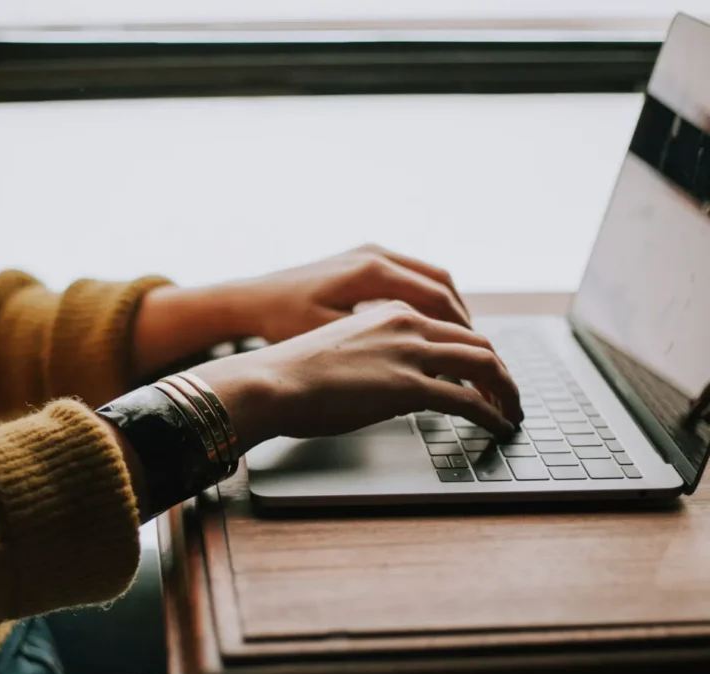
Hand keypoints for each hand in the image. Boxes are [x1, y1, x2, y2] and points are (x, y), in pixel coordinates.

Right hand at [190, 300, 521, 452]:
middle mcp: (407, 323)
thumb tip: (390, 383)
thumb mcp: (340, 349)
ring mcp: (410, 353)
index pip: (451, 326)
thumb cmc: (291, 372)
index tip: (483, 373)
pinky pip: (469, 400)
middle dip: (500, 371)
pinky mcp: (409, 386)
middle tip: (509, 394)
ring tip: (512, 412)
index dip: (475, 351)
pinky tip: (498, 426)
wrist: (270, 381)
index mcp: (389, 311)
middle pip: (477, 341)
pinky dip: (492, 413)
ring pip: (483, 364)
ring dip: (506, 391)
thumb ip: (374, 355)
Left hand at [225, 244, 470, 342]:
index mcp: (371, 271)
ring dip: (448, 309)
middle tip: (478, 353)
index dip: (462, 331)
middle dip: (463, 321)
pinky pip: (410, 276)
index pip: (437, 299)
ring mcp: (369, 253)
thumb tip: (425, 365)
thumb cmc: (282, 322)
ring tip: (460, 342)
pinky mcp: (361, 259)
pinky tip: (429, 327)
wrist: (249, 300)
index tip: (475, 358)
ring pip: (429, 278)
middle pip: (441, 284)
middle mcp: (375, 254)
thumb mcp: (331, 338)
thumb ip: (379, 346)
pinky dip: (428, 300)